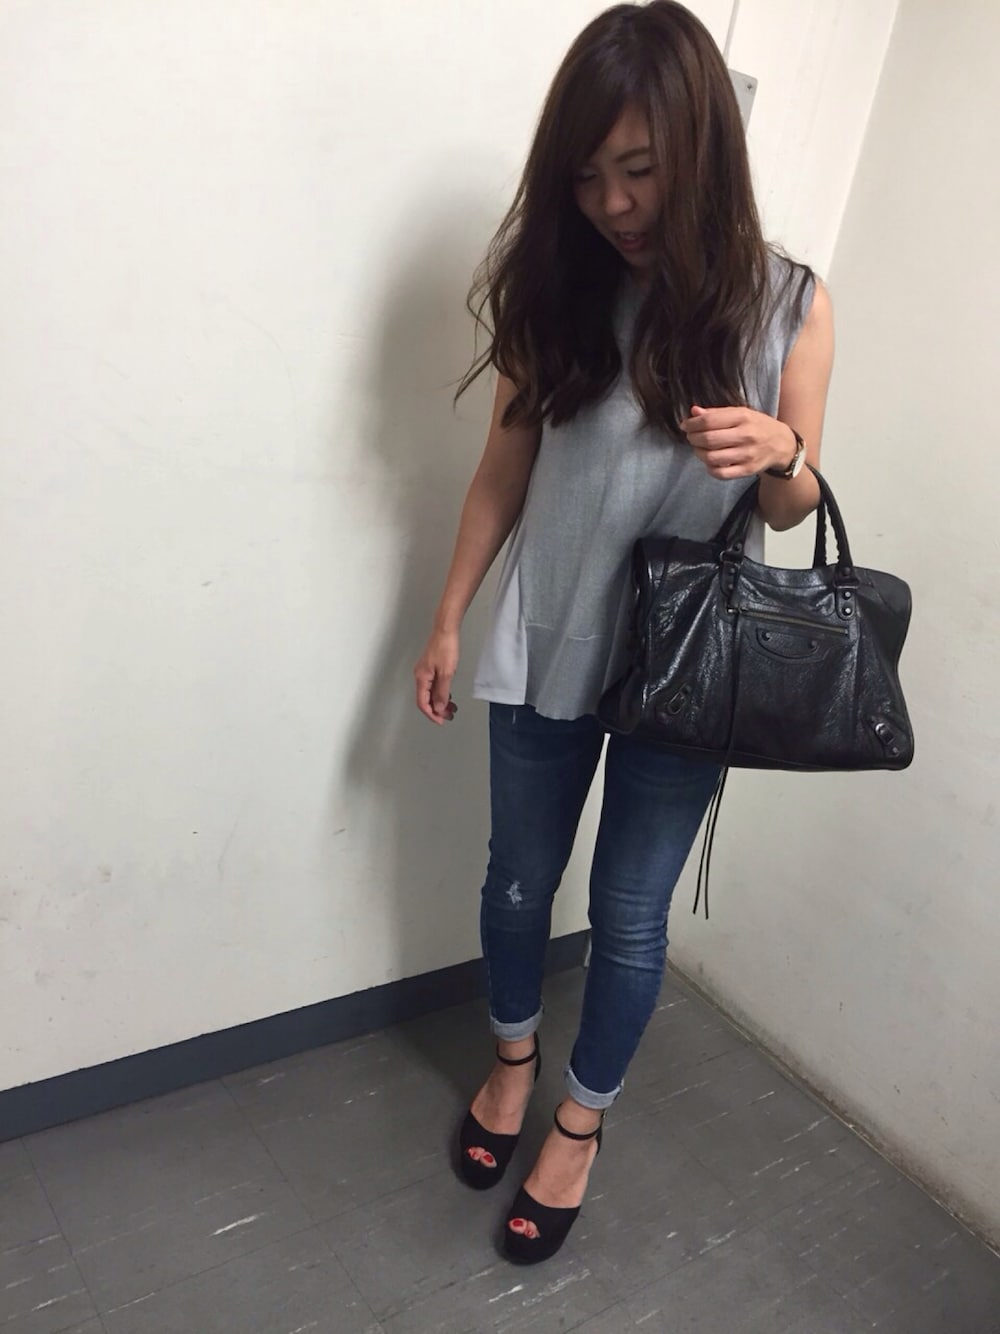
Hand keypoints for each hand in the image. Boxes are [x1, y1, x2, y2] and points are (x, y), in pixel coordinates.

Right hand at [414, 628, 459, 724]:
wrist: (446, 630)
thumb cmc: (445, 647)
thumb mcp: (447, 673)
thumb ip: (442, 692)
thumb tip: (438, 707)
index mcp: (421, 678)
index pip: (422, 703)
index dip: (431, 714)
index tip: (440, 720)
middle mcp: (420, 676)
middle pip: (426, 699)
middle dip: (437, 710)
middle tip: (448, 716)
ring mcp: (425, 672)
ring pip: (430, 693)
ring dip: (440, 702)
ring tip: (451, 708)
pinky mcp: (430, 668)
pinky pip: (433, 686)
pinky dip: (440, 693)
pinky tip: (448, 696)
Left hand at [680, 405, 796, 479]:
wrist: (781, 444)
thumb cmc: (756, 425)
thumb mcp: (740, 413)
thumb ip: (716, 413)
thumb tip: (693, 412)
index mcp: (743, 417)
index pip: (709, 420)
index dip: (692, 424)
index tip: (685, 425)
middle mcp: (746, 435)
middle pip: (708, 439)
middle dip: (693, 438)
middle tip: (691, 437)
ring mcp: (747, 455)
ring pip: (711, 457)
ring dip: (699, 453)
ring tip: (699, 448)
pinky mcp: (747, 470)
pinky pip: (720, 473)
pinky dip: (709, 468)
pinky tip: (710, 461)